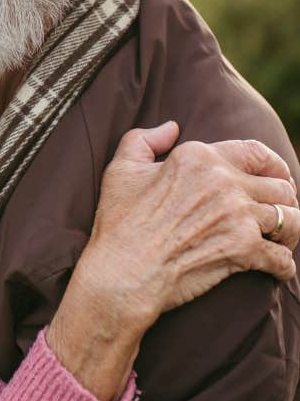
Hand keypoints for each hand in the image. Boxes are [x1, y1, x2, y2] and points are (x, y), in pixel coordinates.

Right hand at [85, 122, 297, 326]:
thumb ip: (145, 139)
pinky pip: (283, 258)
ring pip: (290, 219)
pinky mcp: (244, 251)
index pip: (258, 153)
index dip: (276, 165)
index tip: (278, 177)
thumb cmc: (118, 223)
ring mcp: (237, 216)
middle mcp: (223, 182)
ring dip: (289, 231)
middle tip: (278, 214)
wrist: (121, 273)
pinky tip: (275, 268)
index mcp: (198, 157)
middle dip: (285, 201)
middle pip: (281, 187)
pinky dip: (283, 265)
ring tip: (281, 239)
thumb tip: (172, 127)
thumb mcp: (121, 170)